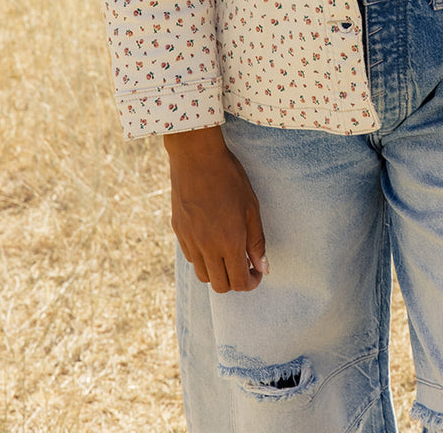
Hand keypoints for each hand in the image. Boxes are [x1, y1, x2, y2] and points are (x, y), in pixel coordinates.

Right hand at [164, 126, 267, 292]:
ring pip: (203, 275)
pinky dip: (203, 258)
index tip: (257, 271)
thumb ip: (256, 241)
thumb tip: (263, 267)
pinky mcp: (178, 232)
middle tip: (245, 264)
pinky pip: (191, 258)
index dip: (251, 282)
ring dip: (217, 272)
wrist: (197, 157)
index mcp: (229, 242)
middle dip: (235, 281)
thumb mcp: (251, 207)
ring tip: (228, 253)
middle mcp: (207, 247)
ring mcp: (190, 241)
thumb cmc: (229, 178)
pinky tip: (212, 240)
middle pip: (220, 286)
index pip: (239, 282)